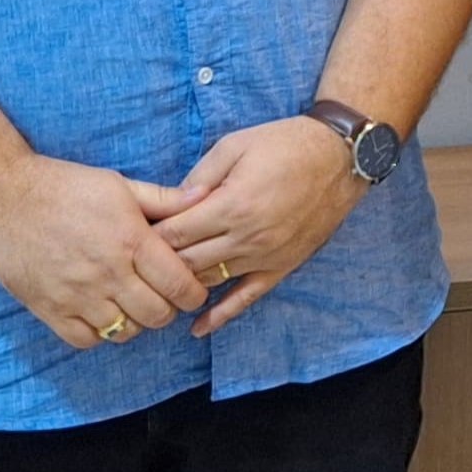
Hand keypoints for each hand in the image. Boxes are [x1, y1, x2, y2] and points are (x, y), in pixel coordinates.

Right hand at [0, 155, 210, 349]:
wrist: (1, 197)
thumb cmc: (63, 186)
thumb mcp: (118, 184)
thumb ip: (163, 199)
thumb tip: (204, 197)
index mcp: (131, 241)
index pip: (181, 286)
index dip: (193, 292)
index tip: (189, 287)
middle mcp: (108, 273)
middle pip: (158, 315)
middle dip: (167, 308)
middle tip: (160, 294)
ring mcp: (77, 296)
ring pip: (125, 331)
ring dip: (134, 321)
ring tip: (129, 302)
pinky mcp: (50, 309)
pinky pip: (88, 340)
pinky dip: (100, 332)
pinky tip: (100, 312)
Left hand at [152, 116, 371, 336]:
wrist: (340, 158)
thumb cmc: (285, 144)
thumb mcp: (235, 145)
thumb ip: (200, 177)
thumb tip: (172, 204)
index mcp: (232, 205)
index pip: (174, 234)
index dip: (148, 235)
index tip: (131, 233)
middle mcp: (247, 237)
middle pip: (186, 262)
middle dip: (158, 261)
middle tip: (138, 258)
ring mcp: (265, 256)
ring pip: (210, 281)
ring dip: (183, 283)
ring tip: (157, 283)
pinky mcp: (282, 266)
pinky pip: (247, 298)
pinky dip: (221, 315)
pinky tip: (198, 327)